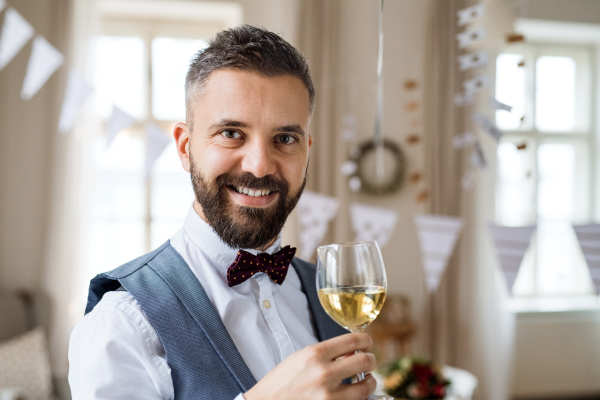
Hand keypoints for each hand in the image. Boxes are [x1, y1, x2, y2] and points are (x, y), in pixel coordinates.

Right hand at [244, 332, 376, 399]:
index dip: (365, 340)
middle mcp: (323, 373)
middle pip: (364, 361)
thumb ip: (325, 354)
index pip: (353, 340)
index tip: (367, 343)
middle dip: (370, 360)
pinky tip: (354, 394)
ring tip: (367, 381)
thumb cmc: (280, 383)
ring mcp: (328, 395)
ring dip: (369, 382)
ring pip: (365, 387)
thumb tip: (350, 352)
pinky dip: (358, 398)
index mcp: (314, 354)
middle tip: (368, 361)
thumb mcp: (300, 359)